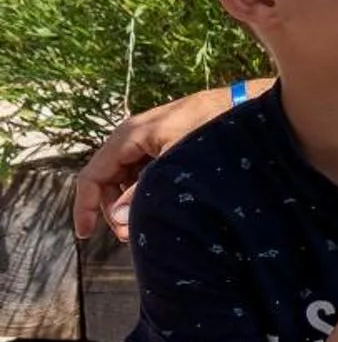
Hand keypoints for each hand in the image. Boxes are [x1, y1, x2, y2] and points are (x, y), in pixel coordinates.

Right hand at [77, 85, 237, 239]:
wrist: (248, 106)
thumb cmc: (213, 129)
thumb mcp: (176, 163)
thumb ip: (145, 190)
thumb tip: (119, 218)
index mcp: (129, 135)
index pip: (92, 175)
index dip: (85, 206)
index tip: (84, 235)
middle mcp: (134, 135)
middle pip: (108, 179)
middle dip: (114, 209)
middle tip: (131, 235)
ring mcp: (151, 138)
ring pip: (127, 177)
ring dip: (130, 201)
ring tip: (147, 223)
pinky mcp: (168, 142)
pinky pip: (145, 170)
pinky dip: (146, 190)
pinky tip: (161, 204)